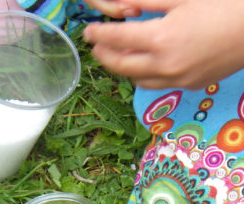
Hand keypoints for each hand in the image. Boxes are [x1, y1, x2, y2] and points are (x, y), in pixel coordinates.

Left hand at [83, 0, 243, 88]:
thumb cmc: (225, 4)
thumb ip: (148, 3)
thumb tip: (122, 7)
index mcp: (161, 39)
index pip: (118, 39)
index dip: (99, 35)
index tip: (88, 32)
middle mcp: (164, 66)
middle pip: (122, 66)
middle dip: (105, 56)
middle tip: (97, 47)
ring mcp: (177, 80)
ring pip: (137, 80)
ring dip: (124, 69)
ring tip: (119, 56)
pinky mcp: (189, 86)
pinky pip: (157, 84)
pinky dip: (145, 75)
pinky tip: (146, 65)